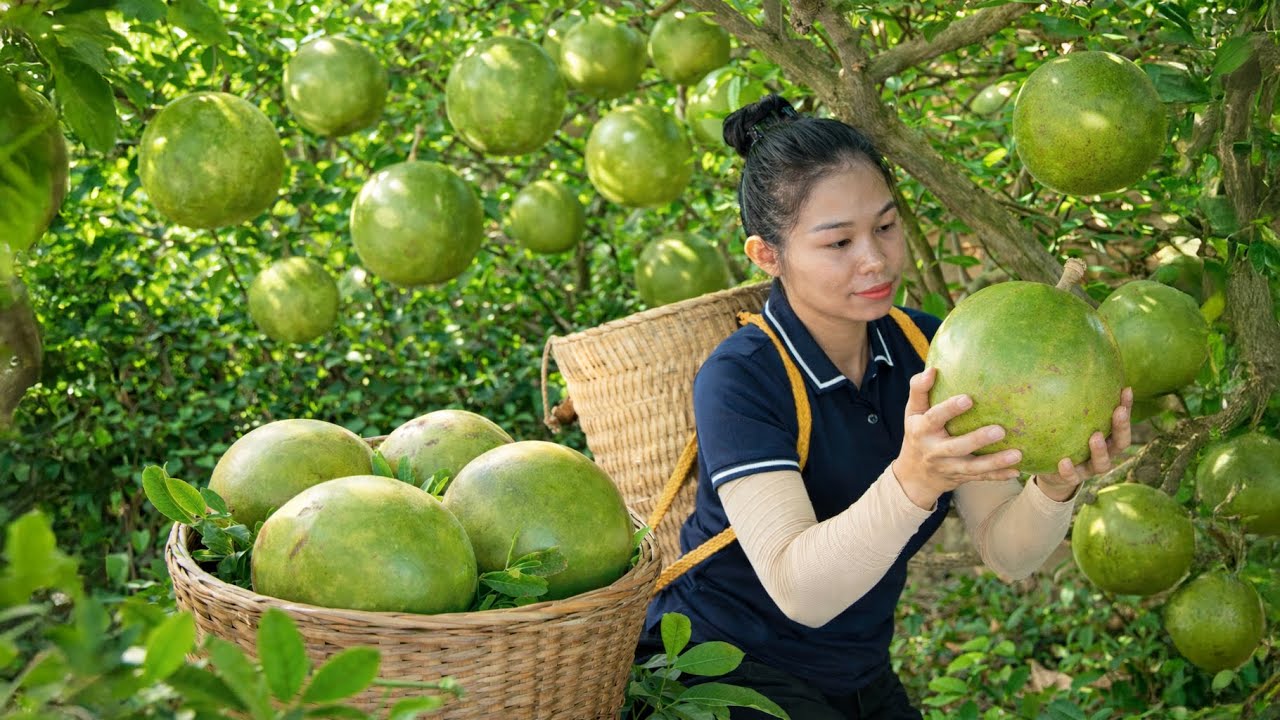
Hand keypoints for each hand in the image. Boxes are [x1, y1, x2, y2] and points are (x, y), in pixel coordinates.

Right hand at [891, 368, 1023, 510]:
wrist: (914, 475)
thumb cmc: (917, 433)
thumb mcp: (913, 412)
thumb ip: (920, 390)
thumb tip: (933, 369)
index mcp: (922, 430)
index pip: (934, 418)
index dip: (949, 409)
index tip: (968, 398)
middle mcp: (934, 451)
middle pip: (956, 447)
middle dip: (977, 440)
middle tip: (1000, 430)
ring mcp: (948, 467)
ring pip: (972, 467)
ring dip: (994, 462)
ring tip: (1017, 454)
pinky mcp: (961, 477)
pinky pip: (981, 478)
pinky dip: (998, 476)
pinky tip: (1016, 471)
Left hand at [1034, 387, 1134, 501]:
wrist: (1051, 471)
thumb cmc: (1065, 438)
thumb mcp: (1071, 420)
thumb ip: (1076, 403)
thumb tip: (1070, 368)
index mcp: (1108, 438)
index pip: (1122, 421)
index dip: (1126, 407)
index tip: (1125, 389)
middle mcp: (1104, 454)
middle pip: (1120, 443)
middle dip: (1121, 427)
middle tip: (1118, 411)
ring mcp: (1089, 468)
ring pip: (1102, 463)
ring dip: (1100, 450)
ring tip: (1094, 436)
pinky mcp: (1073, 478)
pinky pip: (1072, 476)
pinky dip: (1069, 469)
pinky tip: (1063, 461)